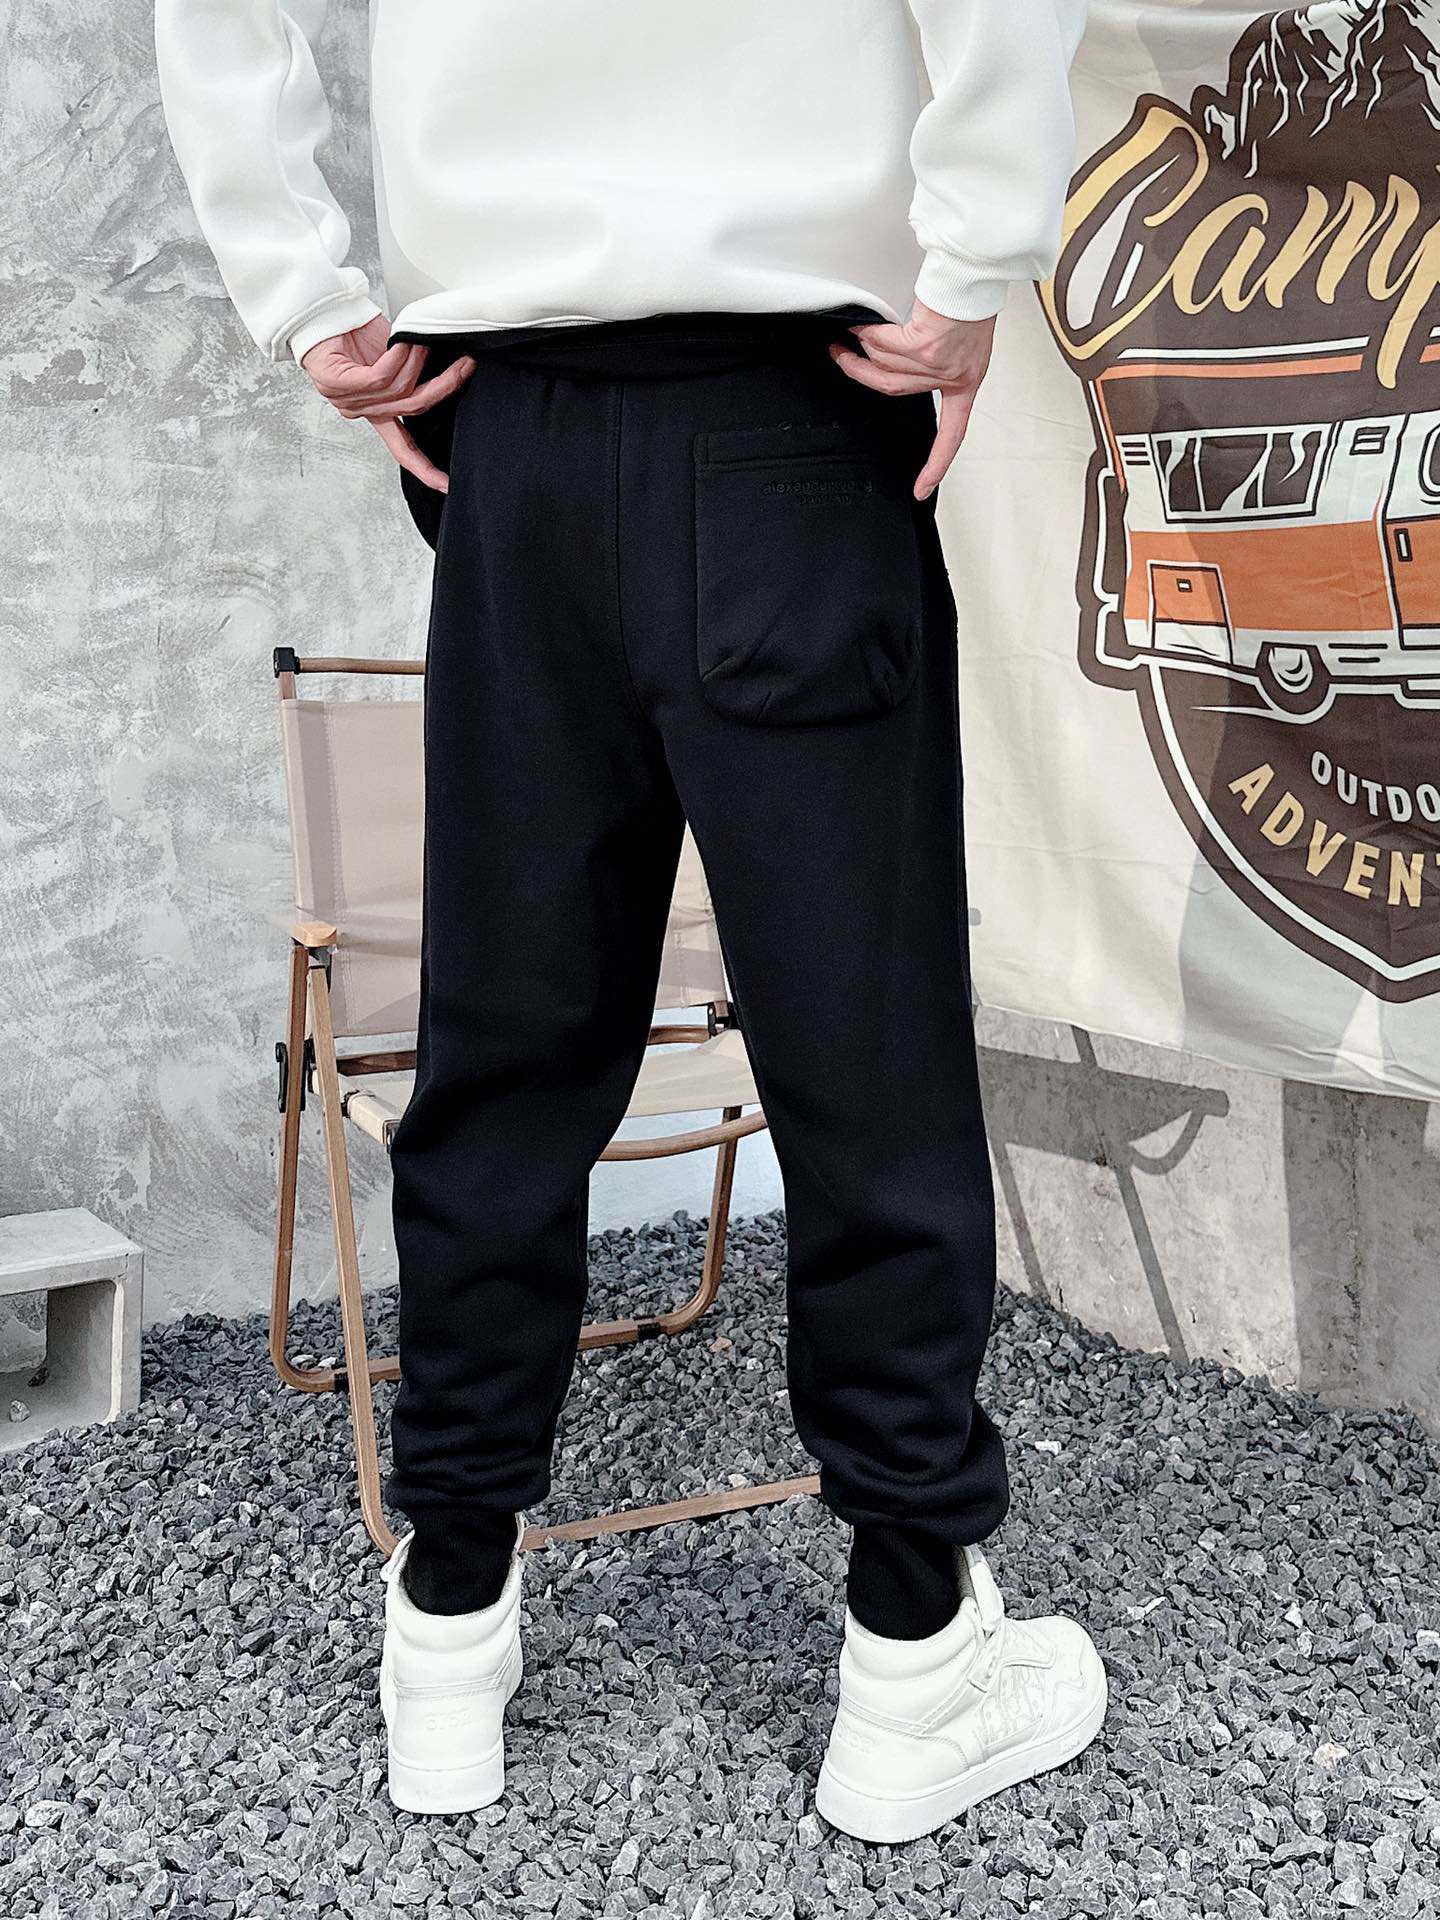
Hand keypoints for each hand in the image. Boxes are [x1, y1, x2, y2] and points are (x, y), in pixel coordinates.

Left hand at [300, 314, 475, 492]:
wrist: (322, 311)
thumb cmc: (354, 332)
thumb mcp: (393, 359)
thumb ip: (411, 376)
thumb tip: (447, 376)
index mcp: (374, 411)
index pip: (400, 447)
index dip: (423, 466)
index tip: (445, 484)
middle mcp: (360, 410)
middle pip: (411, 410)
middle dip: (442, 387)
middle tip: (465, 367)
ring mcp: (345, 398)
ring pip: (398, 391)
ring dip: (416, 362)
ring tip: (421, 341)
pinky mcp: (335, 382)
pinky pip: (378, 378)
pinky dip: (396, 359)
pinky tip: (402, 344)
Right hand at [829, 301, 995, 501]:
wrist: (976, 269)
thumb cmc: (970, 296)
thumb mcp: (961, 338)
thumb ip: (931, 360)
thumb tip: (887, 359)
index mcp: (967, 381)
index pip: (953, 434)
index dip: (936, 463)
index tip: (922, 488)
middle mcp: (955, 375)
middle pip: (894, 389)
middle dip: (860, 372)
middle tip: (842, 357)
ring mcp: (939, 363)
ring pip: (886, 361)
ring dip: (865, 342)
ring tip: (855, 327)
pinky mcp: (925, 344)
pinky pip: (884, 343)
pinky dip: (869, 332)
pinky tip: (863, 322)